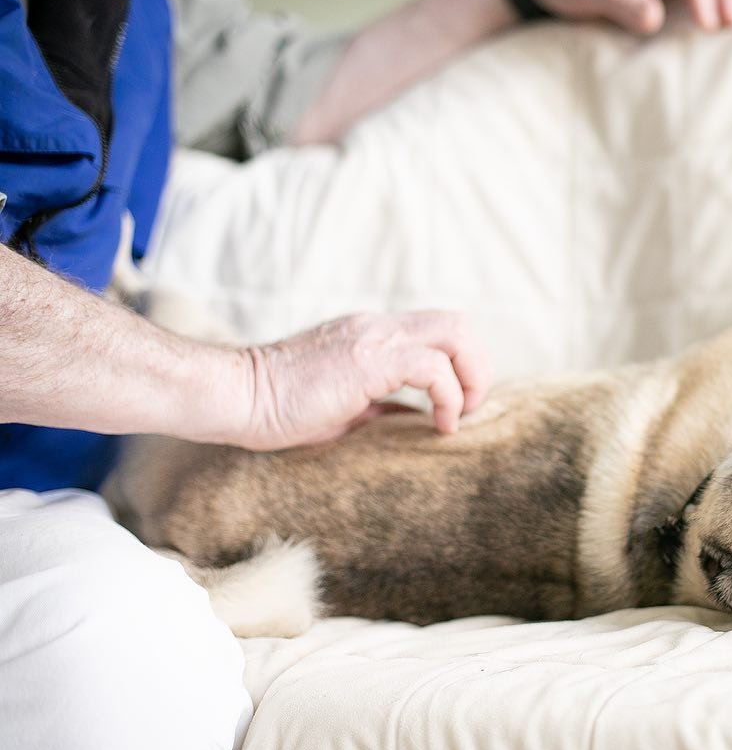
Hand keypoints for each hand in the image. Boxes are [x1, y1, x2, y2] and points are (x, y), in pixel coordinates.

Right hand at [231, 311, 491, 450]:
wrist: (236, 396)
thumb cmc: (279, 407)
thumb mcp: (345, 406)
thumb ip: (383, 405)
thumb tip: (418, 420)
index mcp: (373, 333)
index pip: (440, 330)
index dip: (462, 365)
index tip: (458, 406)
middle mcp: (379, 326)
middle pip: (459, 324)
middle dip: (478, 368)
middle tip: (470, 409)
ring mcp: (374, 338)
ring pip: (456, 335)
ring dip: (470, 382)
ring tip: (457, 418)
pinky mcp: (368, 360)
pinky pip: (432, 367)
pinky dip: (449, 397)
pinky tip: (440, 426)